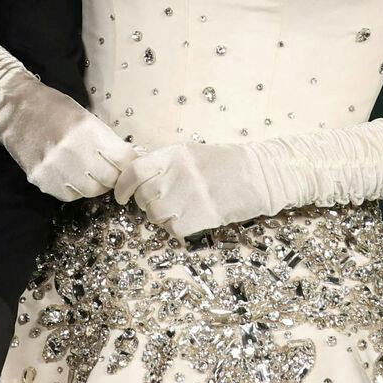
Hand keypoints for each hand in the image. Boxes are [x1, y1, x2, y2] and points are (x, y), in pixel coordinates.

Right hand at [0, 33, 136, 198]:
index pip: (122, 160)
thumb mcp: (85, 115)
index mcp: (87, 130)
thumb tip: (130, 159)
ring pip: (90, 191)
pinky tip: (71, 174)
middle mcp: (72, 151)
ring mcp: (55, 168)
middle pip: (108, 179)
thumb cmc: (53, 107)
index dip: (129, 163)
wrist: (13, 108)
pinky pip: (69, 195)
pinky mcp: (41, 180)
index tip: (128, 163)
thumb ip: (106, 139)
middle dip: (113, 175)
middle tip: (110, 168)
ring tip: (89, 171)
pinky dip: (75, 188)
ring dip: (94, 184)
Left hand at [113, 141, 272, 238]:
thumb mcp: (193, 153)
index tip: (121, 196)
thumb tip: (138, 175)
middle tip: (164, 202)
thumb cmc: (228, 164)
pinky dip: (179, 228)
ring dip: (163, 218)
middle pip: (144, 196)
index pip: (135, 170)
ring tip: (181, 210)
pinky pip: (175, 229)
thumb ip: (166, 162)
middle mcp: (178, 173)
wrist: (262, 176)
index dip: (123, 186)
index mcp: (175, 154)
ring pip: (156, 215)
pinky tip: (193, 219)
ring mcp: (189, 195)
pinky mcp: (200, 216)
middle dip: (148, 204)